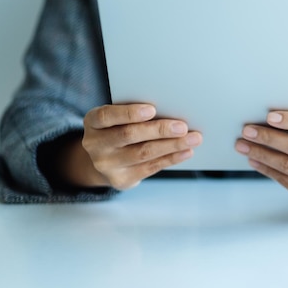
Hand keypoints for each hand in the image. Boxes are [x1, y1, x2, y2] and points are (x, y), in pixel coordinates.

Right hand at [80, 104, 202, 189]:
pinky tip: (186, 151)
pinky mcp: (121, 180)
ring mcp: (107, 164)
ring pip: (143, 153)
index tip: (152, 109)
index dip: (129, 113)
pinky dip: (171, 158)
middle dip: (159, 130)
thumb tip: (172, 108)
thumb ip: (135, 113)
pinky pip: (150, 167)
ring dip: (172, 145)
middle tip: (182, 126)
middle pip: (129, 135)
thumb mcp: (117, 118)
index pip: (107, 116)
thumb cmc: (118, 129)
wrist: (105, 159)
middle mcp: (95, 144)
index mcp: (93, 122)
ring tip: (193, 138)